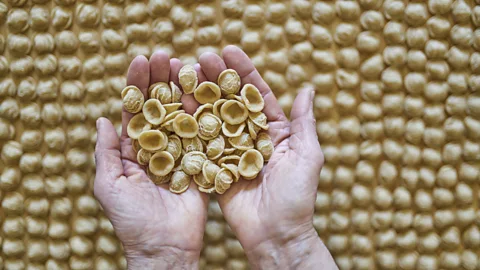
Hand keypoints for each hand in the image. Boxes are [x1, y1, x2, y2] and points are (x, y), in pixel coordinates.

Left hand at [94, 52, 207, 268]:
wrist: (165, 247)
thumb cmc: (131, 221)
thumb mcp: (109, 186)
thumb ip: (106, 152)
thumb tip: (102, 118)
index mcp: (134, 149)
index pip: (134, 110)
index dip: (137, 84)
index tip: (141, 60)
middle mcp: (159, 146)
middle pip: (160, 106)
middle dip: (161, 80)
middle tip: (166, 54)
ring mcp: (182, 152)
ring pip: (182, 115)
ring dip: (184, 89)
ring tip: (187, 64)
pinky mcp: (202, 162)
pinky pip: (204, 135)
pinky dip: (205, 113)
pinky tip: (207, 91)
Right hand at [196, 46, 337, 268]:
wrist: (275, 236)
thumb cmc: (297, 198)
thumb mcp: (307, 157)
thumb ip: (304, 124)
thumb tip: (307, 89)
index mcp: (274, 131)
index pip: (257, 94)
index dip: (244, 72)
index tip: (228, 50)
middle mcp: (251, 137)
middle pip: (231, 101)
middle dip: (217, 78)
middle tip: (200, 57)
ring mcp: (231, 152)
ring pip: (213, 118)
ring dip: (200, 96)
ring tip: (184, 74)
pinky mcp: (214, 168)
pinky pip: (202, 144)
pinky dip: (190, 126)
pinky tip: (177, 106)